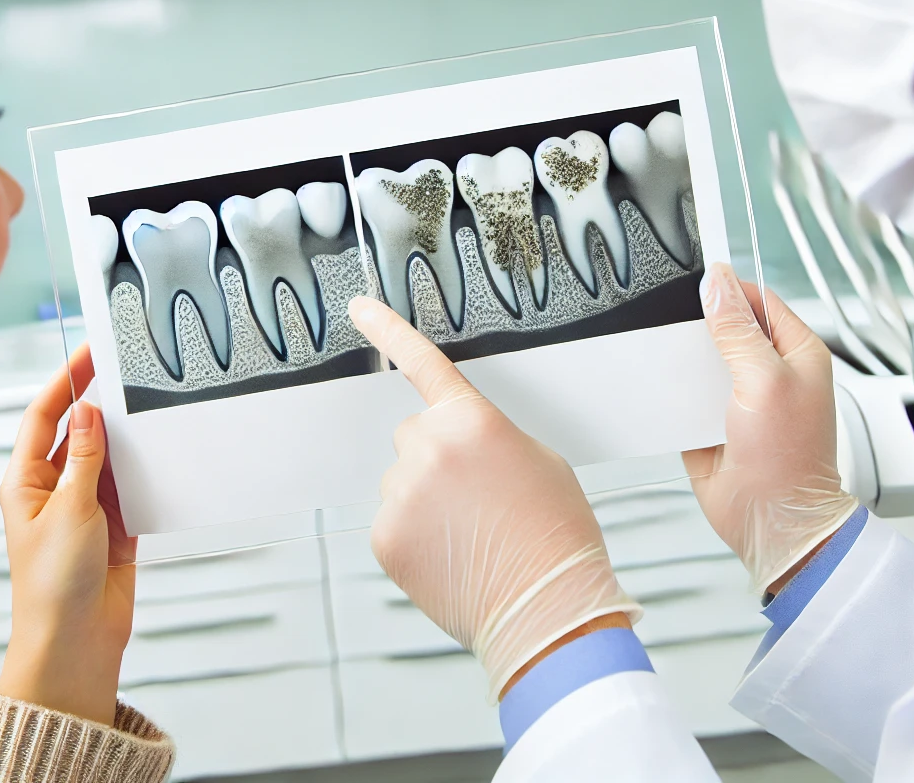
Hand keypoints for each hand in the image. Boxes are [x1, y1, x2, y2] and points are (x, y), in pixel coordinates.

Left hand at [0, 346, 135, 724]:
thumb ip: (83, 459)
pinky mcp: (114, 529)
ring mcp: (84, 509)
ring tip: (151, 411)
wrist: (75, 644)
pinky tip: (161, 457)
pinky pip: (132, 487)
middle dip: (102, 406)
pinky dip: (146, 473)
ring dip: (128, 441)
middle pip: (79, 433)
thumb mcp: (70, 511)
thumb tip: (87, 412)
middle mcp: (52, 491)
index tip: (90, 351)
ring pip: (109, 458)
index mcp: (24, 482)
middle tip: (130, 373)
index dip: (66, 380)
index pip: (44, 417)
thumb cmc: (52, 587)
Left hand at [347, 296, 641, 699]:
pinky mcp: (386, 536)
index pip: (423, 364)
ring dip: (428, 499)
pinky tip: (452, 555)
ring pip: (403, 481)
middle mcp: (428, 448)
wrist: (547, 606)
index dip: (388, 330)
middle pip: (415, 435)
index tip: (357, 306)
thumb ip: (487, 436)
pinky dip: (416, 536)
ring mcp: (401, 493)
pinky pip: (394, 521)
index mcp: (472, 420)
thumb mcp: (538, 459)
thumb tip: (458, 446)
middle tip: (480, 496)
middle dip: (439, 457)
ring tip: (473, 533)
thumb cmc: (555, 533)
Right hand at [684, 263, 859, 595]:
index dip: (727, 289)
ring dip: (682, 358)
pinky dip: (671, 391)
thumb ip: (738, 330)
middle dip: (698, 323)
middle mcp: (768, 372)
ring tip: (663, 352)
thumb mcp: (764, 380)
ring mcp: (738, 398)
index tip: (695, 283)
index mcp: (796, 352)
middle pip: (725, 326)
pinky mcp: (711, 423)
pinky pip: (684, 395)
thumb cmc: (789, 459)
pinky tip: (658, 385)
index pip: (758, 299)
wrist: (771, 520)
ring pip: (701, 359)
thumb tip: (718, 286)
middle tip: (672, 318)